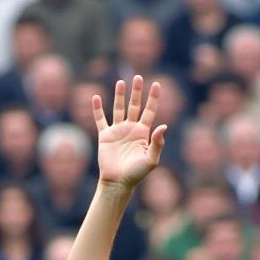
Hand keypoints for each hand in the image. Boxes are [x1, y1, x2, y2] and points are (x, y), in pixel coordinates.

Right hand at [95, 75, 166, 189]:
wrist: (118, 182)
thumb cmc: (136, 174)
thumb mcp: (151, 159)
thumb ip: (157, 143)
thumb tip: (163, 126)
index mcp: (143, 133)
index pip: (149, 111)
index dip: (153, 98)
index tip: (156, 85)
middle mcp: (131, 129)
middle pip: (135, 105)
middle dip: (137, 92)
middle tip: (138, 77)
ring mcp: (117, 131)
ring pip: (118, 109)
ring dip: (119, 95)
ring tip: (120, 82)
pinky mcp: (105, 136)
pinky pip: (100, 120)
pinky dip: (97, 109)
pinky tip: (95, 98)